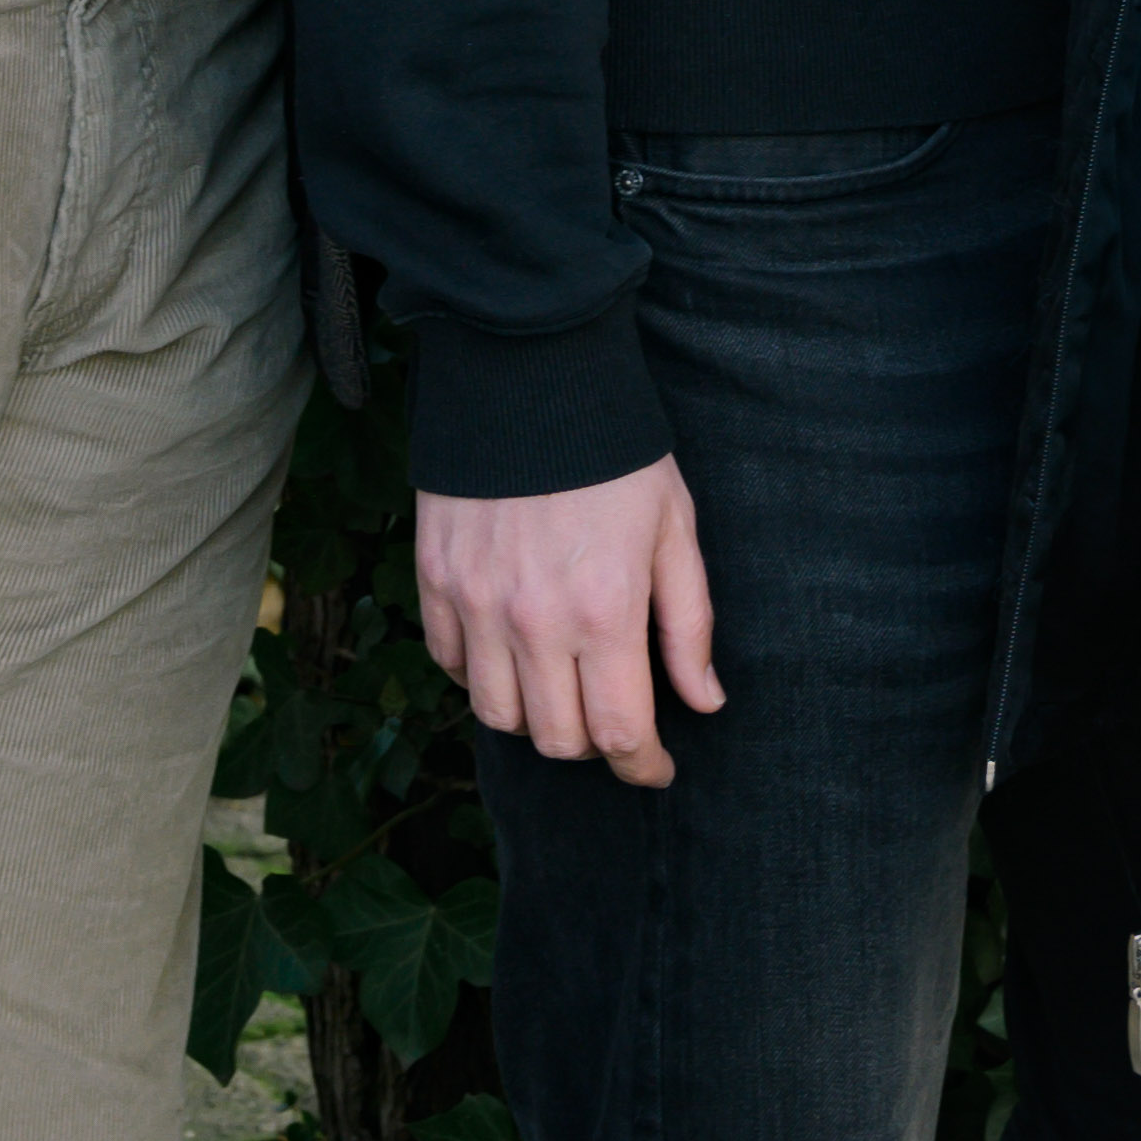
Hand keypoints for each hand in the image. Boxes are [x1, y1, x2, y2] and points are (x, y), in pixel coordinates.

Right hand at [417, 458, 724, 787]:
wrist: (529, 375)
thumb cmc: (615, 452)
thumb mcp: (674, 528)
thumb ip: (689, 624)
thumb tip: (705, 702)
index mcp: (605, 611)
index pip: (619, 733)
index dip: (643, 765)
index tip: (655, 765)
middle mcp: (534, 621)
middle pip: (556, 739)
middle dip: (592, 743)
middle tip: (612, 713)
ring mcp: (477, 603)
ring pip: (497, 715)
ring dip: (535, 715)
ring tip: (560, 683)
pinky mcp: (436, 580)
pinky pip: (450, 664)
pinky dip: (480, 673)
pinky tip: (510, 648)